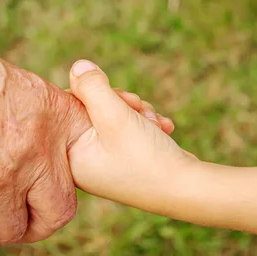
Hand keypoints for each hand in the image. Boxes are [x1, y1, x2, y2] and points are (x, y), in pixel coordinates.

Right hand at [0, 15, 90, 255]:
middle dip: (37, 223)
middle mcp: (35, 149)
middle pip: (58, 212)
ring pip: (11, 233)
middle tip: (15, 220)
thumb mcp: (4, 78)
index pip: (82, 166)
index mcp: (52, 112)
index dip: (62, 183)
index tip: (43, 188)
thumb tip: (40, 150)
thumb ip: (30, 118)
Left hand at [67, 60, 198, 210]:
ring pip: (114, 116)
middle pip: (92, 110)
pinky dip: (145, 124)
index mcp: (71, 157)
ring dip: (137, 111)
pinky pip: (128, 129)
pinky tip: (162, 128)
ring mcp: (104, 163)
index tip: (116, 98)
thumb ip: (92, 87)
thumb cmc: (146, 157)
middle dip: (121, 103)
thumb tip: (77, 66)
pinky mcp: (124, 160)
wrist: (188, 189)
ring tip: (154, 122)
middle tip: (138, 108)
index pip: (67, 109)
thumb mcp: (115, 115)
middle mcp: (83, 163)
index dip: (92, 94)